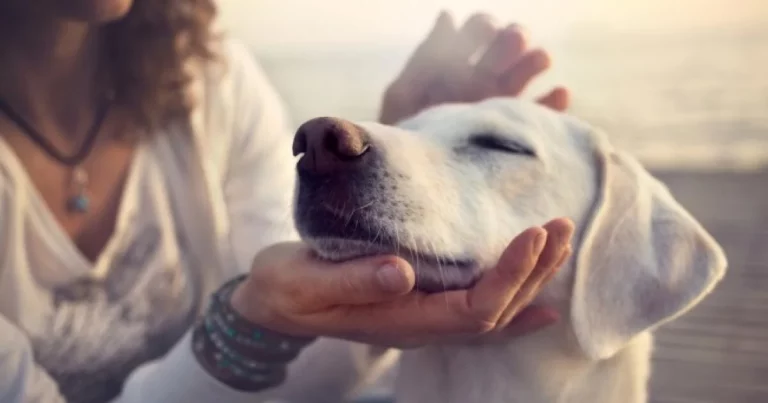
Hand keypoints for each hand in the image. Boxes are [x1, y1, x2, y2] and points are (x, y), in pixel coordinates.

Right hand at [230, 218, 573, 347]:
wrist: (273, 302)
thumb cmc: (286, 288)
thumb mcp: (305, 281)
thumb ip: (352, 280)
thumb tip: (401, 272)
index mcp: (400, 321)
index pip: (473, 308)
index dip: (509, 275)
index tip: (533, 234)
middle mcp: (421, 326)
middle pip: (496, 311)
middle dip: (533, 271)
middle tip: (560, 226)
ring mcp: (424, 319)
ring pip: (493, 310)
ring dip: (531, 279)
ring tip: (558, 241)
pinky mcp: (420, 303)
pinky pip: (478, 312)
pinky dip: (515, 305)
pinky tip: (543, 303)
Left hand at [379, 12, 568, 124]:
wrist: (414, 183)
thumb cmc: (403, 137)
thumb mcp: (405, 95)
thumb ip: (426, 57)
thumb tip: (448, 15)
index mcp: (455, 65)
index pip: (478, 31)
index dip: (484, 26)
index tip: (486, 31)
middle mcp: (481, 80)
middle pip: (507, 47)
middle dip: (513, 38)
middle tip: (513, 41)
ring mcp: (500, 105)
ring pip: (526, 73)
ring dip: (535, 60)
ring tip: (539, 59)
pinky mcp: (516, 133)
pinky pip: (542, 115)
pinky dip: (554, 103)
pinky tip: (559, 93)